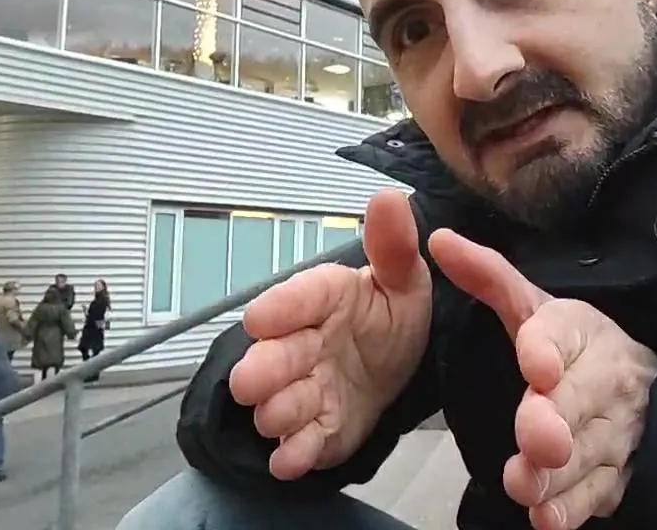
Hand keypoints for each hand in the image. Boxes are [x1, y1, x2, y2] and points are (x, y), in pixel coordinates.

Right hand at [230, 189, 432, 479]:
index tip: (261, 318)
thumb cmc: (389, 318)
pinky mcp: (315, 431)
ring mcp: (305, 390)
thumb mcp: (404, 280)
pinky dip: (292, 454)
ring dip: (278, 411)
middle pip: (275, 356)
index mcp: (324, 299)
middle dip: (263, 368)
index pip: (299, 296)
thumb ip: (394, 246)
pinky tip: (290, 459)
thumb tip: (389, 197)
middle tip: (252, 380)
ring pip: (280, 403)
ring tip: (280, 415)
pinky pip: (299, 445)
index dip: (281, 307)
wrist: (398, 370)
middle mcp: (304, 344)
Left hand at [429, 230, 656, 529]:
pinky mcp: (619, 475)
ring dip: (555, 473)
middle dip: (553, 422)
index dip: (546, 349)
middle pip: (578, 401)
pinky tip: (548, 517)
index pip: (562, 333)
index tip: (534, 364)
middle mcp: (605, 378)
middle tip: (533, 438)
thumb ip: (487, 277)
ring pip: (586, 454)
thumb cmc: (573, 347)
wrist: (644, 386)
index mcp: (580, 329)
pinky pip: (599, 495)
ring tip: (524, 484)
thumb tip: (440, 239)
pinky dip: (574, 509)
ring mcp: (617, 431)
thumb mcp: (532, 306)